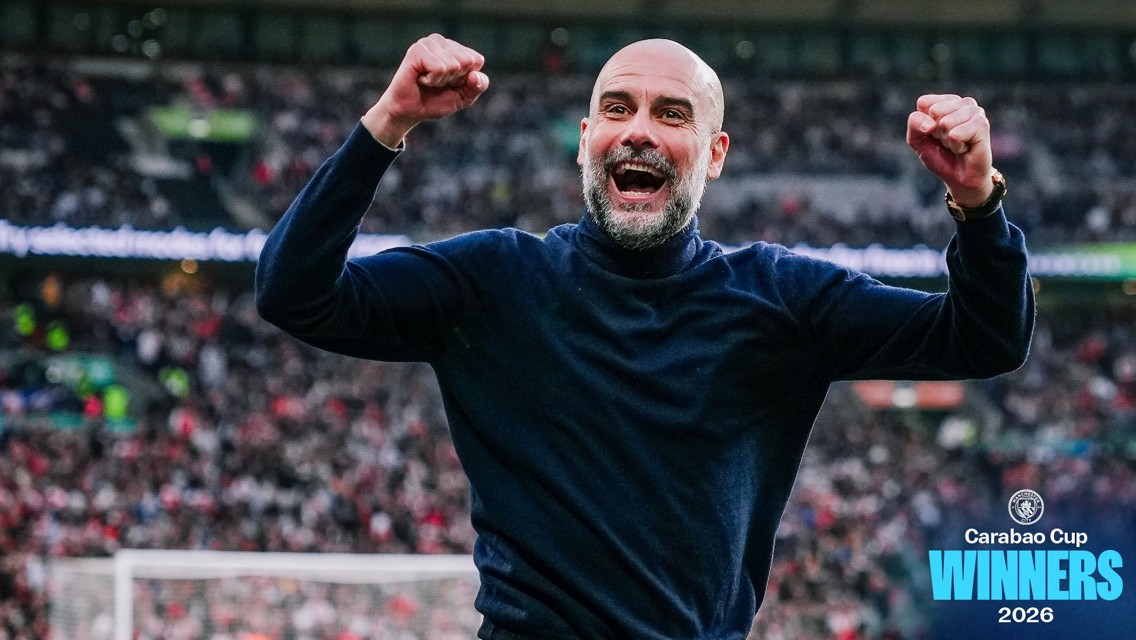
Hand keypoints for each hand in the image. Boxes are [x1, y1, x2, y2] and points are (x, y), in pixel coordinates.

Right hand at [362, 34, 488, 147]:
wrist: (408, 112)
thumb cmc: (434, 101)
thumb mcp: (464, 97)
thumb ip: (478, 86)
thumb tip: (475, 75)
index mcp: (453, 47)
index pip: (477, 60)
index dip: (466, 79)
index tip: (449, 83)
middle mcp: (440, 41)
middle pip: (467, 61)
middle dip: (454, 79)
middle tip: (436, 82)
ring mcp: (427, 43)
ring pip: (454, 65)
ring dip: (441, 81)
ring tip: (427, 81)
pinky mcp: (417, 50)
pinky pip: (440, 68)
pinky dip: (432, 80)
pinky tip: (420, 79)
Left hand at [907, 94, 994, 207]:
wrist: (960, 178)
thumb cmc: (940, 156)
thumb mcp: (918, 139)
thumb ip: (915, 123)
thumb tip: (930, 124)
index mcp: (946, 101)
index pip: (924, 102)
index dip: (924, 123)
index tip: (934, 134)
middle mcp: (963, 102)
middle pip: (934, 111)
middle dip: (937, 132)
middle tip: (948, 140)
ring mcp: (975, 111)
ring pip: (945, 122)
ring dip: (947, 140)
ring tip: (957, 144)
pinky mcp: (982, 124)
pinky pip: (955, 134)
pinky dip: (956, 146)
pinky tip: (966, 148)